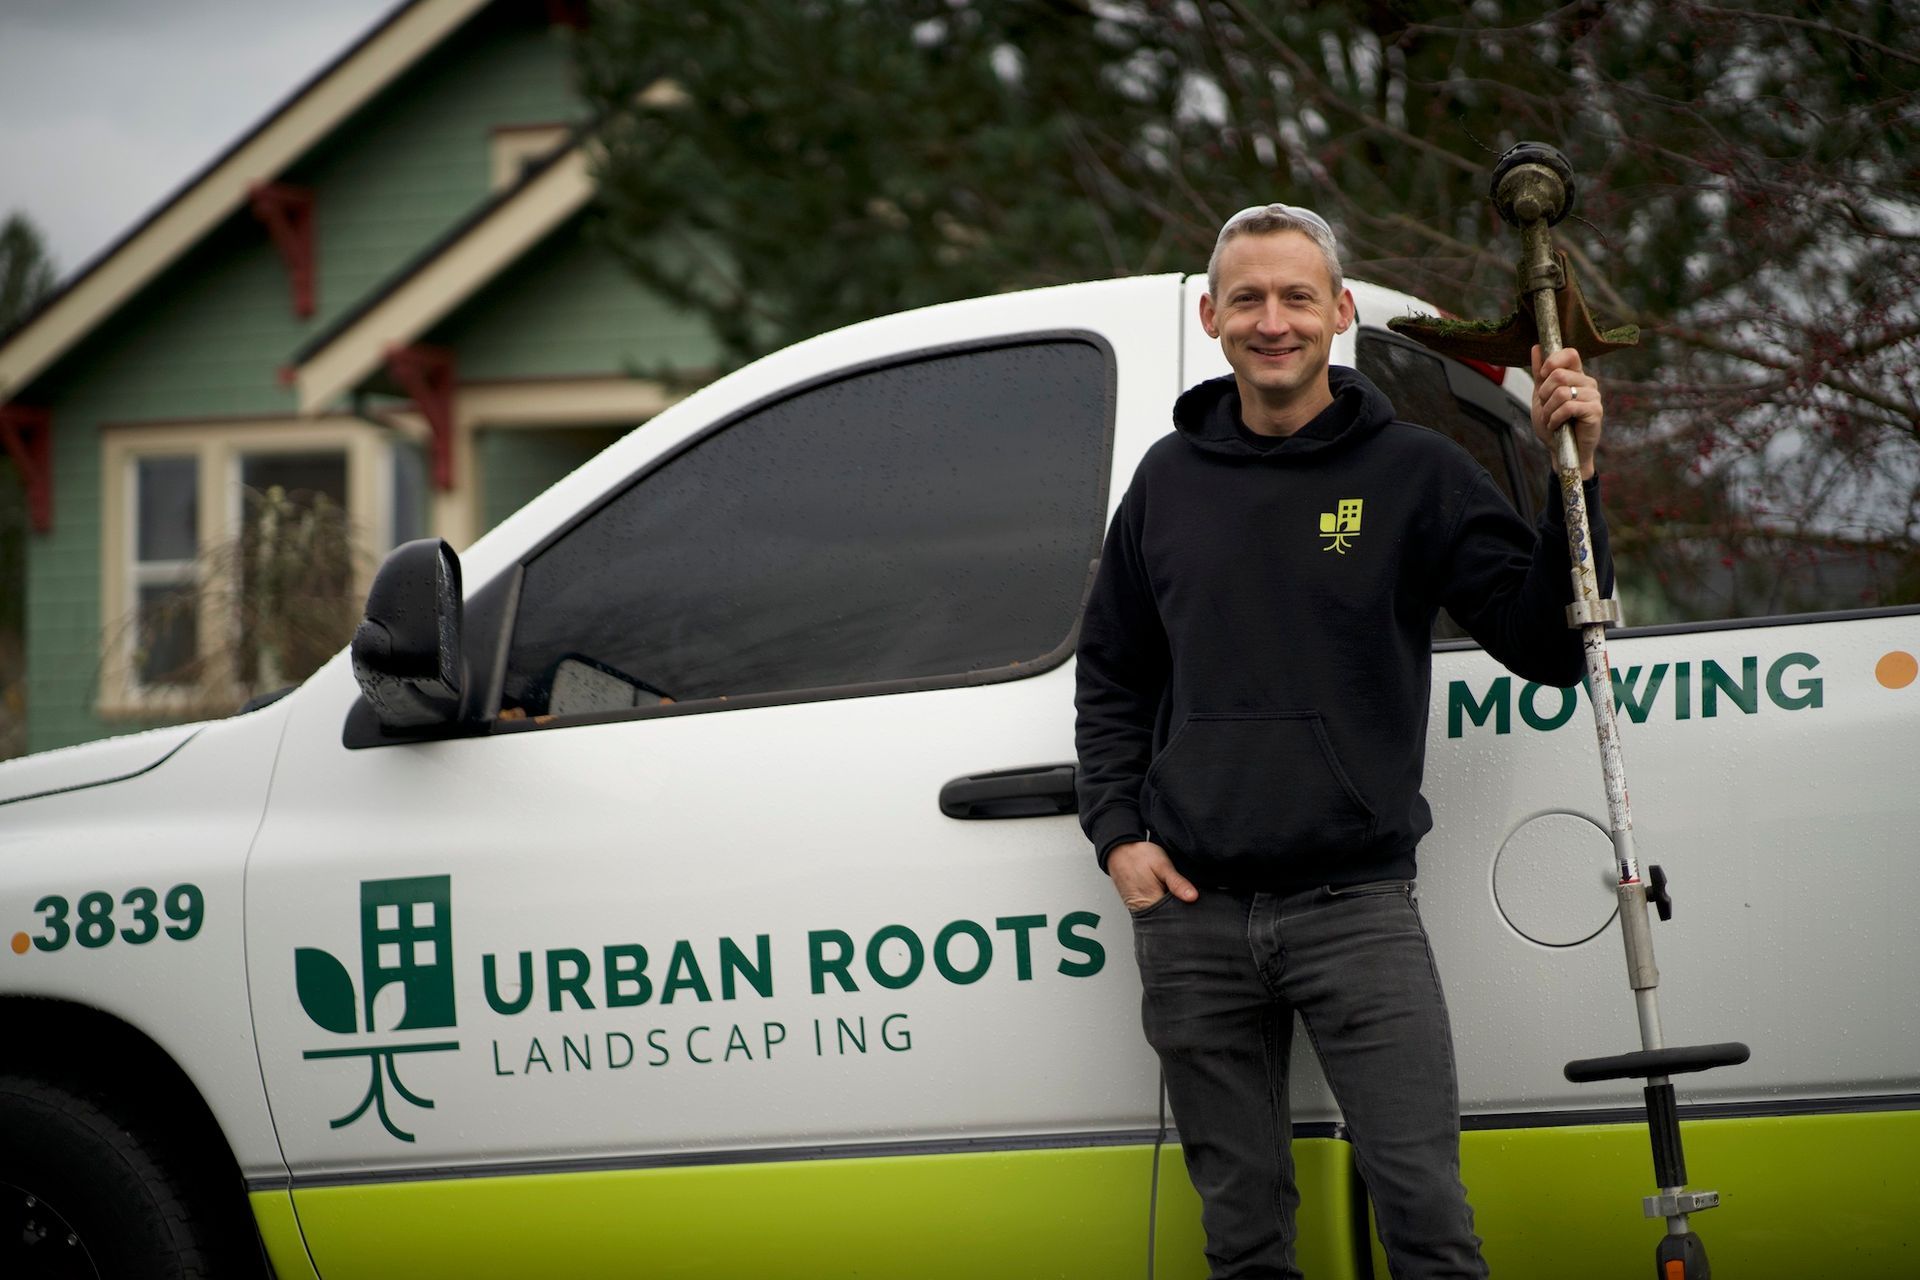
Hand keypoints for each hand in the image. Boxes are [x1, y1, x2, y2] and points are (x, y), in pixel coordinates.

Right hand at [1107, 840, 1198, 911]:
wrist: (1119, 850)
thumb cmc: (1139, 856)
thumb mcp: (1162, 865)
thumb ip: (1177, 883)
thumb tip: (1193, 897)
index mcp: (1151, 901)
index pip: (1175, 918)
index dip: (1187, 912)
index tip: (1193, 904)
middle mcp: (1143, 909)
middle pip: (1167, 921)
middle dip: (1179, 913)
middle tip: (1184, 897)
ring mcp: (1138, 909)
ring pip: (1160, 917)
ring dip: (1170, 910)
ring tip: (1172, 894)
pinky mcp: (1136, 906)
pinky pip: (1153, 912)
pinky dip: (1161, 907)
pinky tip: (1164, 896)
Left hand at [1530, 345, 1602, 479]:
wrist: (1561, 450)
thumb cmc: (1553, 424)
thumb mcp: (1541, 396)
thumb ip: (1540, 373)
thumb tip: (1536, 347)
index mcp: (1576, 375)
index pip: (1569, 353)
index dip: (1552, 362)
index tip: (1542, 379)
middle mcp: (1587, 382)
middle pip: (1558, 374)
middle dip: (1544, 394)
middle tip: (1546, 408)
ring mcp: (1594, 396)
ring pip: (1561, 392)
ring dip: (1548, 410)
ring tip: (1551, 419)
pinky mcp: (1595, 411)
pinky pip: (1568, 407)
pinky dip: (1555, 418)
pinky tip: (1557, 425)